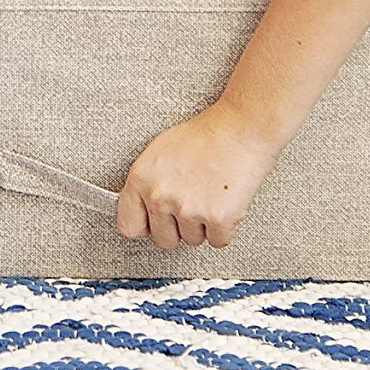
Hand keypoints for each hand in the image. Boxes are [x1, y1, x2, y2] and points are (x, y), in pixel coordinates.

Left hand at [116, 101, 285, 250]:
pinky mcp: (217, 218)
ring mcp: (188, 209)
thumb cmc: (205, 136)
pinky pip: (218, 241)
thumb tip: (142, 209)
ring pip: (192, 240)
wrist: (240, 128)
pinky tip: (225, 202)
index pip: (129, 226)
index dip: (146, 225)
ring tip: (210, 194)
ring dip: (203, 225)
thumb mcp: (160, 152)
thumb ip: (147, 183)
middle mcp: (160, 196)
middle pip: (163, 240)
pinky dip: (224, 228)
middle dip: (178, 227)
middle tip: (192, 202)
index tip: (156, 221)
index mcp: (141, 178)